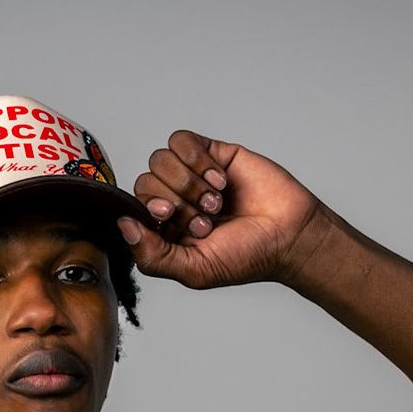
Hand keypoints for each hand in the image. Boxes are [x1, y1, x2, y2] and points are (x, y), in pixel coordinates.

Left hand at [118, 131, 322, 290]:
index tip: (170, 217)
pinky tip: (220, 179)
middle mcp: (173, 200)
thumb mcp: (194, 270)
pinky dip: (198, 160)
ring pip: (159, 159)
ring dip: (189, 182)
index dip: (147, 208)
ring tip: (216, 202)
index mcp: (163, 230)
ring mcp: (190, 175)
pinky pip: (181, 140)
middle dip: (176, 201)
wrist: (289, 235)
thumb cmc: (247, 257)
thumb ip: (153, 256)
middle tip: (207, 220)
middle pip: (145, 180)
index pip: (132, 207)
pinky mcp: (210, 153)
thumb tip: (123, 224)